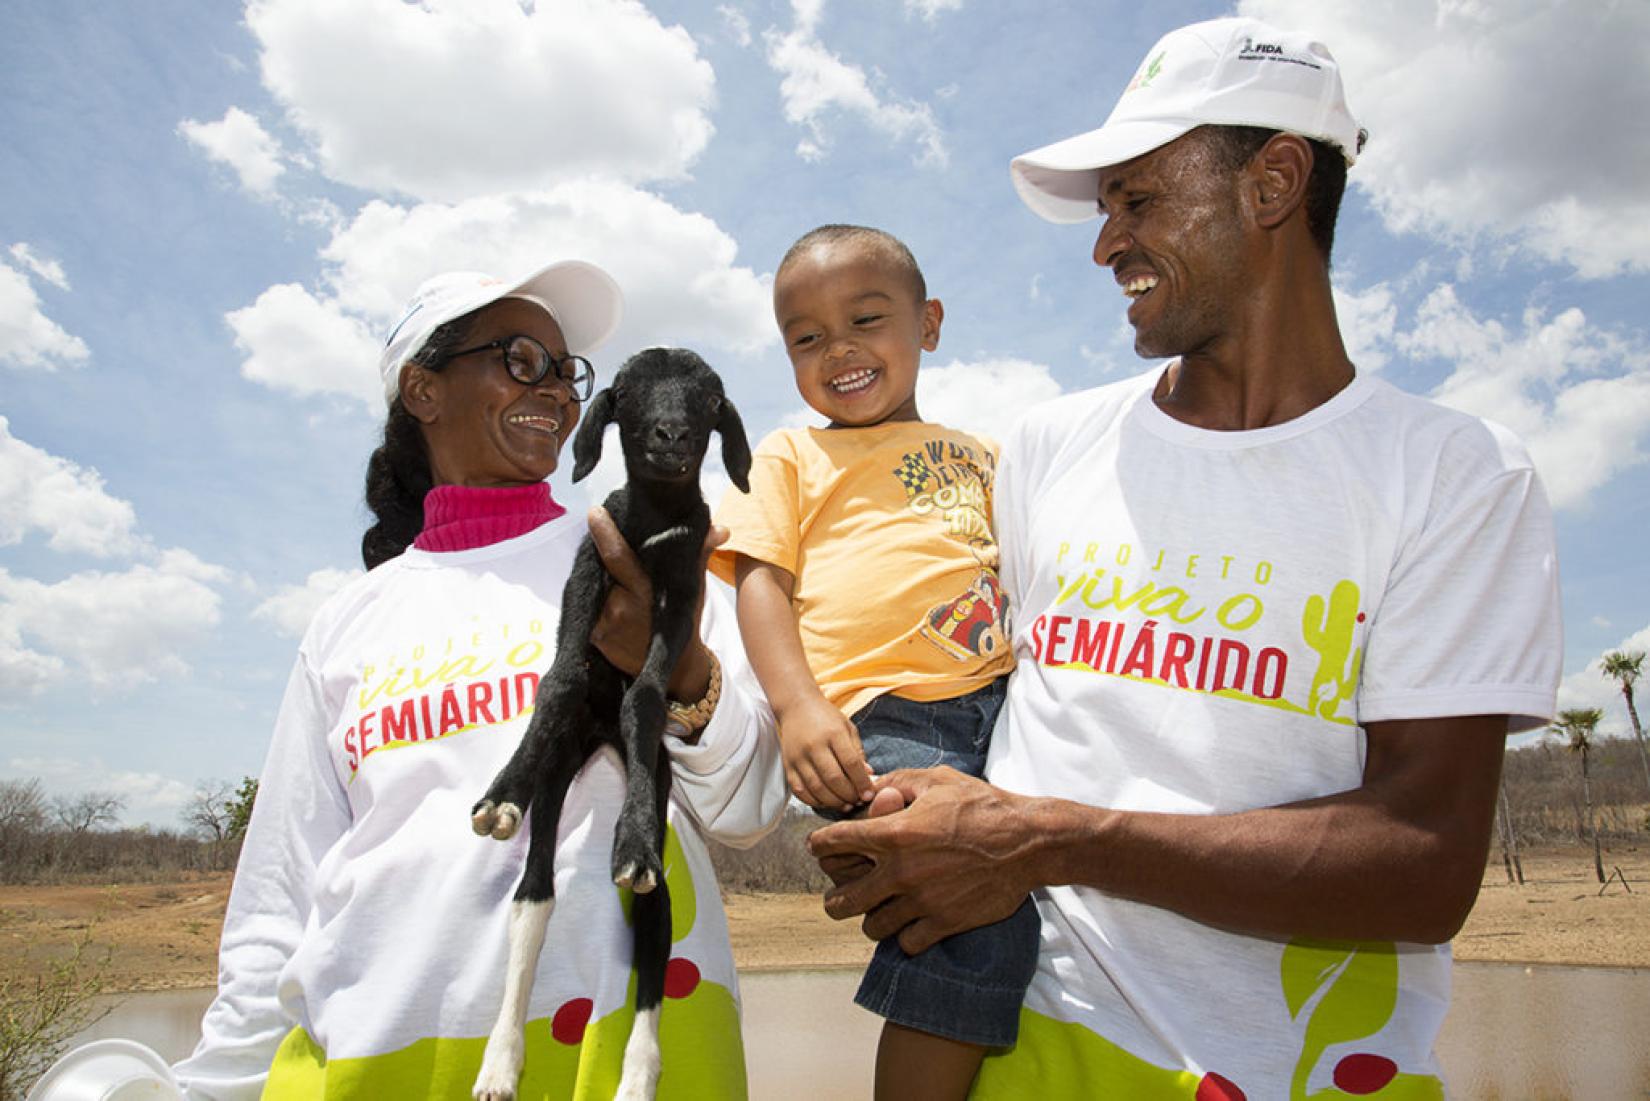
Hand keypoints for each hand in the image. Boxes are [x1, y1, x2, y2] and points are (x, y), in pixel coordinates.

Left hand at [586, 506, 725, 699]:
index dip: (604, 533)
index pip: (617, 556)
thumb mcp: (693, 588)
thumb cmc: (684, 622)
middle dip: (598, 552)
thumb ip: (701, 554)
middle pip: (599, 568)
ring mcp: (605, 624)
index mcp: (644, 591)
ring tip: (605, 567)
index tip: (594, 512)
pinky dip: (593, 596)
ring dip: (595, 575)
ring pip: (591, 587)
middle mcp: (620, 607)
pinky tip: (604, 592)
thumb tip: (722, 529)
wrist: (674, 670)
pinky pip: (587, 607)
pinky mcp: (595, 636)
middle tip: (604, 536)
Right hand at [779, 695, 874, 811]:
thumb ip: (858, 752)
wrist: (796, 707)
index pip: (851, 763)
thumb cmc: (826, 717)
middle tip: (858, 801)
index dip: (862, 782)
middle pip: (834, 779)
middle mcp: (814, 746)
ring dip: (834, 802)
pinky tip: (826, 802)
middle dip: (849, 795)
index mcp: (833, 734)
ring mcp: (799, 757)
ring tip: (845, 805)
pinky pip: (800, 791)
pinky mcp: (788, 766)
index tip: (869, 794)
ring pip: (817, 788)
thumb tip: (869, 776)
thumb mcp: (848, 728)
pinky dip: (815, 801)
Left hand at [807, 767, 1038, 952]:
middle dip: (835, 899)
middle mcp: (901, 871)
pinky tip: (910, 924)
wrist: (1027, 842)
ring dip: (872, 919)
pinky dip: (904, 937)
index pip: (835, 842)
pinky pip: (907, 943)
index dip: (820, 845)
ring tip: (878, 911)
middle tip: (839, 897)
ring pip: (873, 927)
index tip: (819, 848)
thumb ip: (897, 782)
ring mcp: (922, 901)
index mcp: (895, 833)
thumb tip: (868, 789)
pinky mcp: (944, 922)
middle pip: (843, 900)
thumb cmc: (983, 806)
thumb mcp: (937, 780)